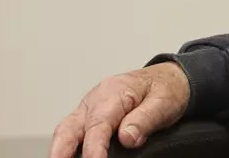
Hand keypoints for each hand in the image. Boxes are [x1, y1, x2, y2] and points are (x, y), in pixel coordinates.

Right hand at [48, 62, 190, 157]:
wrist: (168, 78)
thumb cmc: (165, 88)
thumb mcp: (163, 101)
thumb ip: (145, 119)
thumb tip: (127, 138)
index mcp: (114, 92)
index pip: (98, 124)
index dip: (94, 146)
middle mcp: (96, 99)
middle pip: (69, 127)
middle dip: (61, 150)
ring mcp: (90, 108)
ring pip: (66, 130)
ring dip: (60, 149)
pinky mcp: (89, 116)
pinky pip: (72, 131)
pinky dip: (67, 146)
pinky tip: (70, 157)